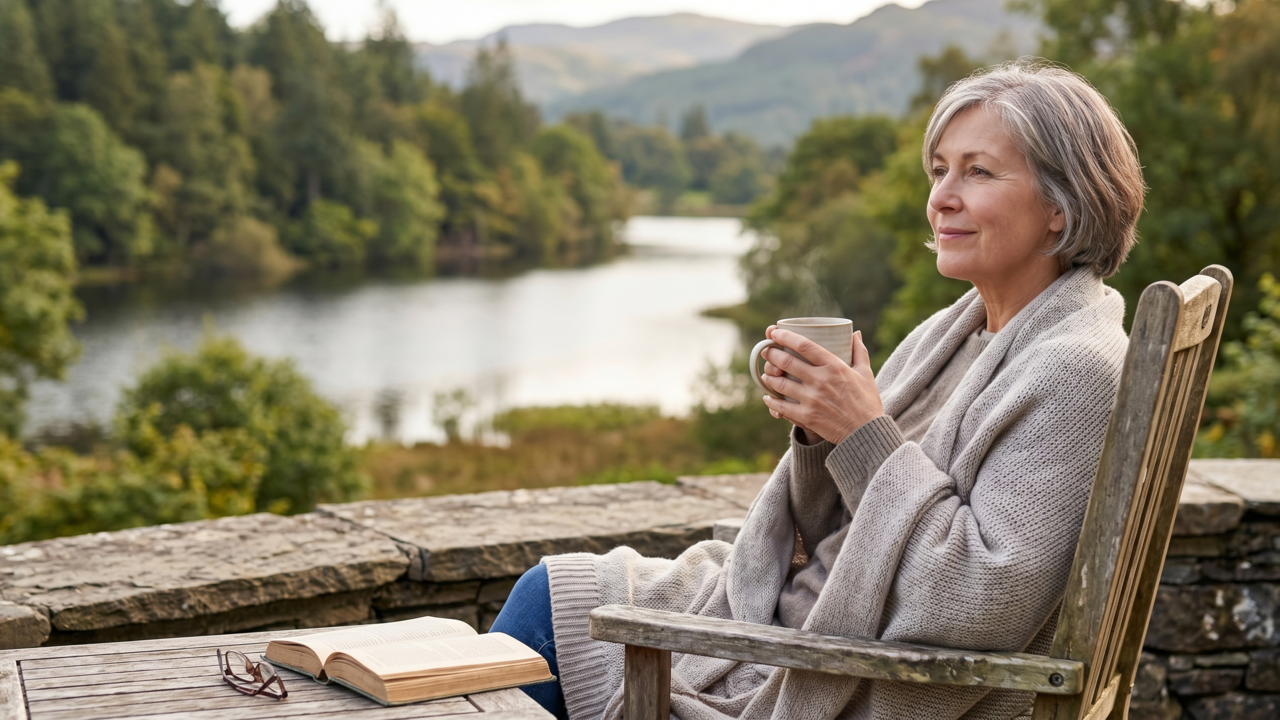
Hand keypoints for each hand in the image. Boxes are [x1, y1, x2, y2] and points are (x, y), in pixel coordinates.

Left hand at [760, 327, 882, 444]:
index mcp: (834, 366)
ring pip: (780, 383)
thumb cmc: (867, 401)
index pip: (804, 345)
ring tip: (766, 374)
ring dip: (769, 377)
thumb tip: (856, 333)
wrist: (866, 433)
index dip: (786, 336)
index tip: (775, 332)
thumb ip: (859, 351)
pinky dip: (771, 401)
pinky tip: (767, 397)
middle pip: (787, 361)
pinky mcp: (807, 416)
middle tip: (766, 351)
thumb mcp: (865, 373)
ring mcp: (812, 399)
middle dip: (771, 353)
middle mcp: (820, 380)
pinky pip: (781, 406)